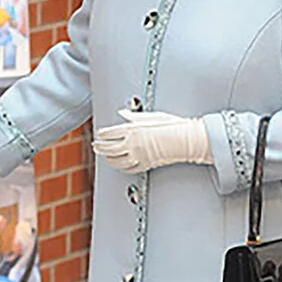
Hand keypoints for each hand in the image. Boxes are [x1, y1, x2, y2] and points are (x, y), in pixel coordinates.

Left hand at [91, 109, 212, 173]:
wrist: (185, 140)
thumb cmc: (172, 126)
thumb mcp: (151, 116)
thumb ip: (134, 116)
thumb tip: (123, 113)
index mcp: (133, 130)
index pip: (110, 133)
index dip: (102, 135)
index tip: (99, 135)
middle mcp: (133, 144)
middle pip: (110, 148)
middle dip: (100, 147)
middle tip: (96, 146)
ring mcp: (139, 155)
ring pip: (117, 160)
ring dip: (108, 158)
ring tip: (104, 156)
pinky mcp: (147, 164)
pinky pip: (130, 168)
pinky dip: (122, 167)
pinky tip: (119, 165)